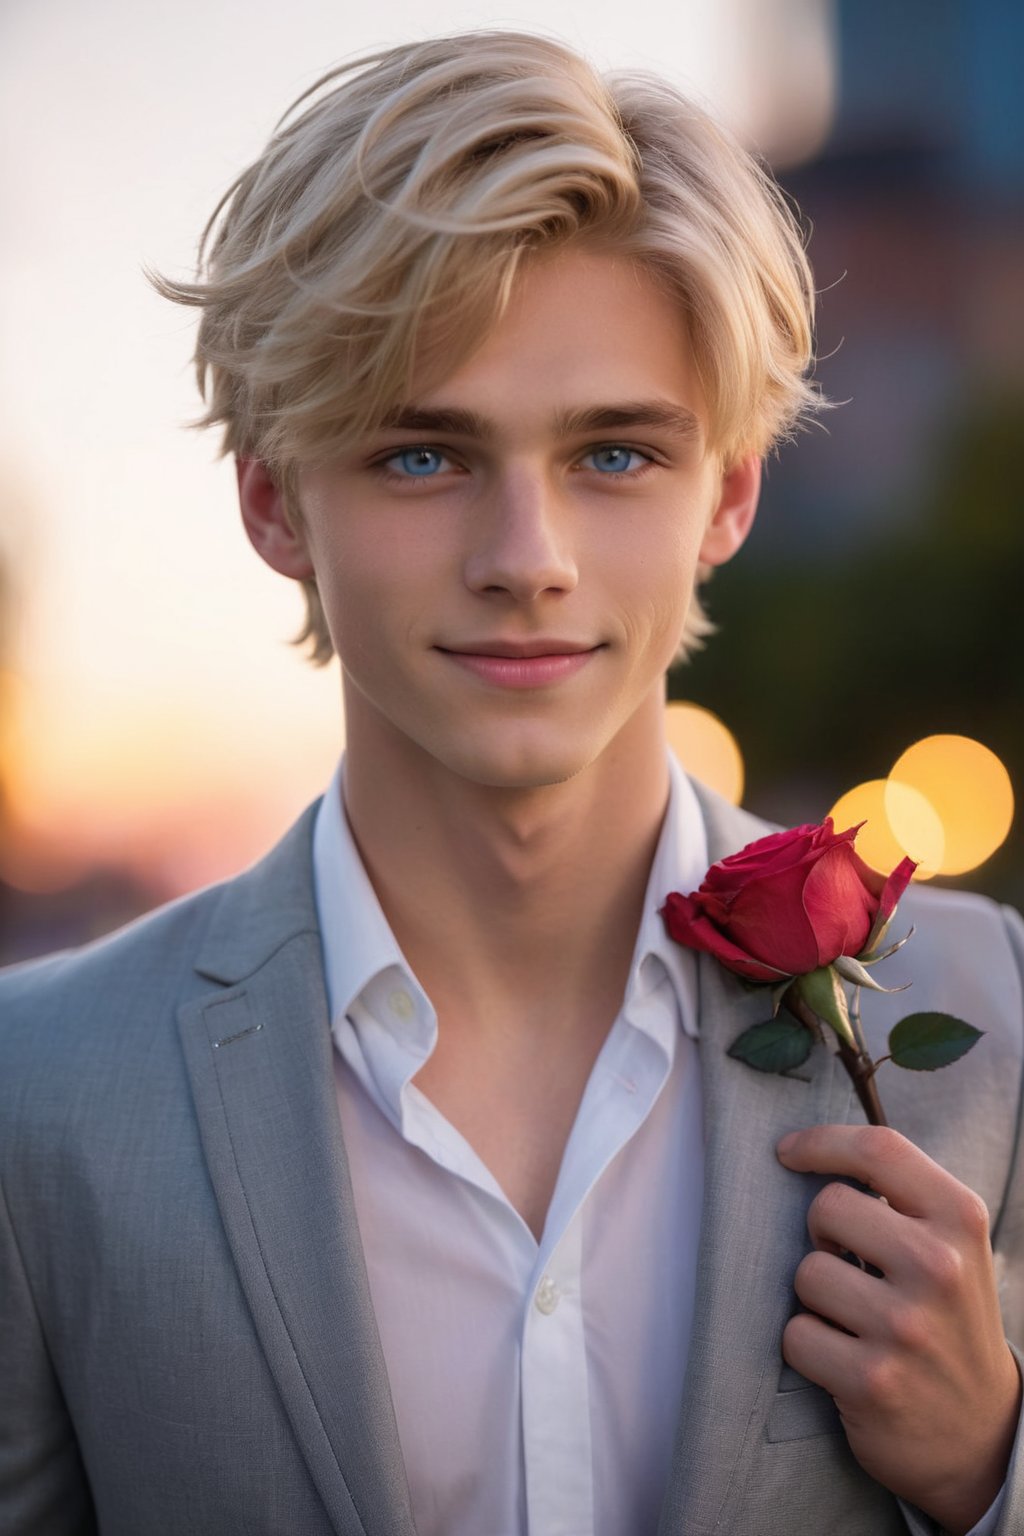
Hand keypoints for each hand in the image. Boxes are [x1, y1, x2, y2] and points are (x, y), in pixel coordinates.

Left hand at [776, 1124, 1020, 1535]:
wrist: (982, 1434)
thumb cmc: (948, 1320)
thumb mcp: (952, 1247)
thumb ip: (901, 1197)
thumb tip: (813, 1151)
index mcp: (959, 1219)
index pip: (879, 1147)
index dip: (822, 1141)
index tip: (788, 1151)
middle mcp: (937, 1267)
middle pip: (827, 1206)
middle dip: (821, 1233)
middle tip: (847, 1264)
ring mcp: (905, 1326)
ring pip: (806, 1273)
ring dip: (816, 1297)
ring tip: (854, 1319)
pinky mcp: (872, 1380)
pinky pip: (796, 1334)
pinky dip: (809, 1347)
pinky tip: (844, 1358)